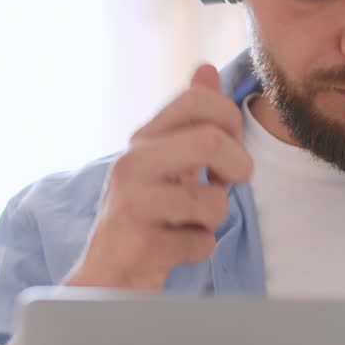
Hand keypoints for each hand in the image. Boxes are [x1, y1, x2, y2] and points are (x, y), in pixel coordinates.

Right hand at [63, 64, 252, 289]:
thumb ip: (189, 118)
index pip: (197, 101)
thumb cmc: (146, 216)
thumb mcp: (165, 162)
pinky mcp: (139, 244)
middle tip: (227, 185)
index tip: (230, 147)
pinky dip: (199, 250)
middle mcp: (131, 165)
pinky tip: (175, 248)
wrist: (107, 276)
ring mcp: (132, 204)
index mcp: (143, 140)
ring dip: (214, 219)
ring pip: (212, 201)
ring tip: (190, 223)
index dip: (230, 121)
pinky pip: (202, 242)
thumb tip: (206, 68)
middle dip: (237, 168)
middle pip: (210, 141)